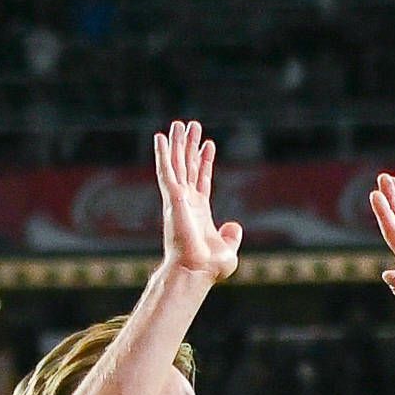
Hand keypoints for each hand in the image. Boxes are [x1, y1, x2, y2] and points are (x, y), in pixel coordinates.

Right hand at [155, 121, 243, 283]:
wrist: (195, 271)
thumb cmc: (209, 267)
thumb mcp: (229, 249)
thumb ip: (232, 236)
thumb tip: (234, 226)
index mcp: (199, 211)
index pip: (201, 179)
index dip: (204, 161)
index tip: (209, 144)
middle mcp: (186, 202)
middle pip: (187, 167)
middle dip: (189, 146)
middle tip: (191, 126)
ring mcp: (177, 199)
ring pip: (176, 164)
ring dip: (177, 144)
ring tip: (179, 124)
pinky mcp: (172, 198)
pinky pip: (166, 171)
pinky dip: (163, 154)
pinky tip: (161, 138)